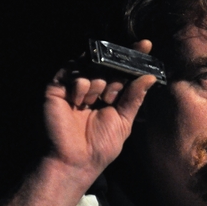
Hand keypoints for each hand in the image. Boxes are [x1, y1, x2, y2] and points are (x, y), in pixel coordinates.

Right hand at [43, 39, 157, 175]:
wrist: (76, 161)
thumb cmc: (100, 146)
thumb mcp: (124, 120)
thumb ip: (135, 97)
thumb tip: (149, 76)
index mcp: (110, 94)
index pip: (123, 70)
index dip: (133, 57)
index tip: (146, 44)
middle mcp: (93, 88)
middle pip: (108, 64)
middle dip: (115, 74)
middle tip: (114, 93)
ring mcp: (74, 86)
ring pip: (92, 67)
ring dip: (99, 84)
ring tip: (96, 103)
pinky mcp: (57, 88)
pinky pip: (72, 72)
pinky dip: (82, 85)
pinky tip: (81, 102)